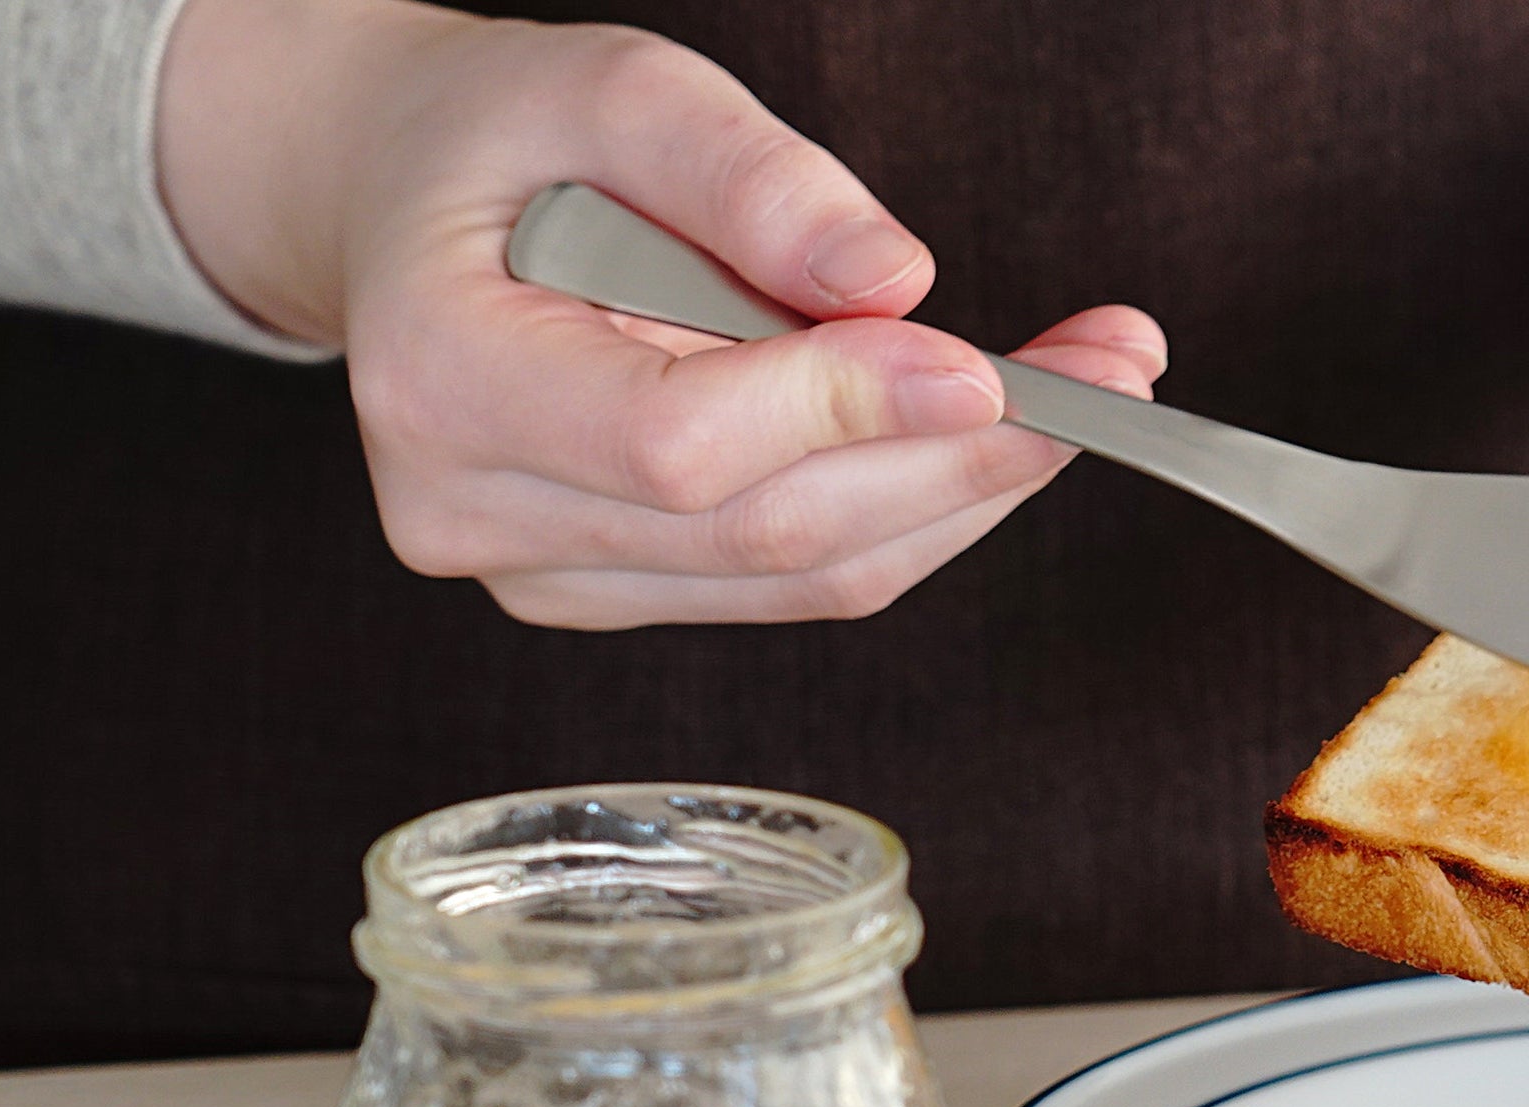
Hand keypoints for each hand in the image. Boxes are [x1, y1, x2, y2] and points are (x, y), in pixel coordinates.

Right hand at [157, 0, 1164, 626]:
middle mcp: (477, 514)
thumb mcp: (611, 89)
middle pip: (771, 528)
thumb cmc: (504, 143)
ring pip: (809, 573)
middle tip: (1115, 377)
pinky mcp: (623, 594)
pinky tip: (989, 431)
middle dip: (965, 456)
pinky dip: (919, 507)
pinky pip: (804, 578)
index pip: (680, 445)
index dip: (847, 409)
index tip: (990, 365)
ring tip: (1090, 390)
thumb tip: (892, 279)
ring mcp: (549, 577)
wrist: (413, 213)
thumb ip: (745, 175)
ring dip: (970, 490)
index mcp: (441, 381)